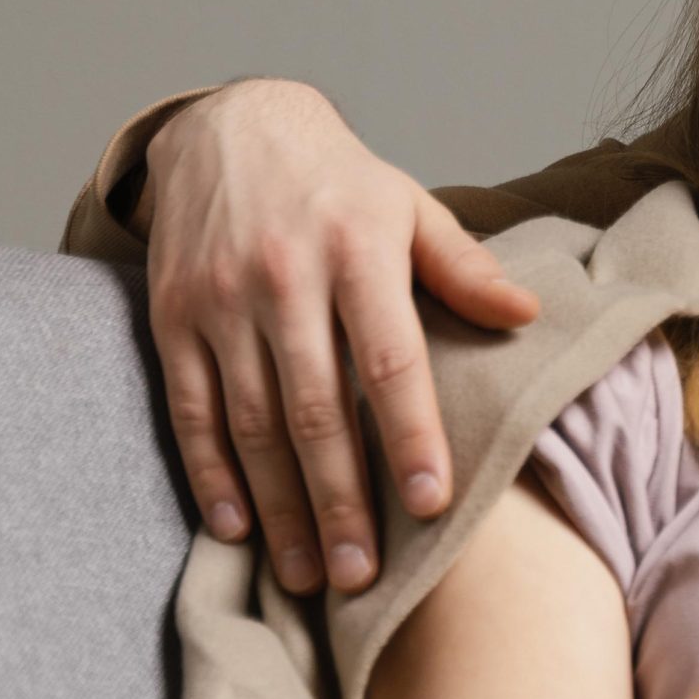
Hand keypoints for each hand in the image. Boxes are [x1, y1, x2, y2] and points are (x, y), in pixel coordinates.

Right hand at [144, 80, 538, 593]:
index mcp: (357, 253)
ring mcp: (219, 301)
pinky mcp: (171, 317)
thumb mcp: (412, 207)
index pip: (390, 360)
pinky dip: (210, 474)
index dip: (412, 435)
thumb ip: (465, 268)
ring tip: (308, 574)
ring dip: (280, 507)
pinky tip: (238, 527)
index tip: (432, 504)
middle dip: (340, 500)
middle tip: (362, 574)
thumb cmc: (339, 181)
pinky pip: (190, 408)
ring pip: (250, 423)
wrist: (228, 124)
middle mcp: (283, 279)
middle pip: (315, 409)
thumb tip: (527, 314)